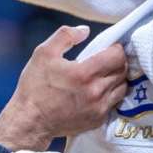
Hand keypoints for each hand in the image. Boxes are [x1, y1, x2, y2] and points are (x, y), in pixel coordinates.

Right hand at [0, 26, 128, 150]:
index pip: (117, 56)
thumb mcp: (43, 53)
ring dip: (116, 79)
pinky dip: (110, 95)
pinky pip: (114, 103)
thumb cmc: (34, 87)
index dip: (116, 49)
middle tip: (107, 60)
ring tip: (105, 75)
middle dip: (117, 62)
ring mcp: (98, 108)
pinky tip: (98, 91)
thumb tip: (85, 30)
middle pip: (122, 71)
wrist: (30, 121)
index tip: (110, 47)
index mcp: (84, 73)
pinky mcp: (97, 120)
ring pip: (122, 88)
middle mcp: (95, 92)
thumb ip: (65, 36)